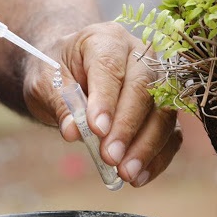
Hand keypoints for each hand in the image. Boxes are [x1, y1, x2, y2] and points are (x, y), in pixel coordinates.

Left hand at [23, 22, 182, 186]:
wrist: (71, 70)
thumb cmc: (58, 72)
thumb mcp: (45, 81)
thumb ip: (60, 103)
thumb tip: (74, 131)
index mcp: (107, 39)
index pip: (111, 68)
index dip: (106, 99)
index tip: (96, 130)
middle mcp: (140, 56)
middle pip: (145, 89)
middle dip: (128, 127)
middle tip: (111, 158)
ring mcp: (157, 82)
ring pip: (164, 113)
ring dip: (147, 147)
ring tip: (127, 173)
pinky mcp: (164, 108)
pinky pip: (170, 133)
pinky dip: (158, 157)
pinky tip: (140, 176)